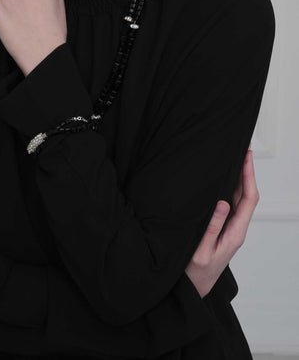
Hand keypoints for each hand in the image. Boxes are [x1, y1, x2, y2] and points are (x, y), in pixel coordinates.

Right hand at [185, 147, 258, 297]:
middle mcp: (236, 230)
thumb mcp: (201, 251)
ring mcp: (230, 230)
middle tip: (244, 150)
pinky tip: (223, 180)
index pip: (248, 199)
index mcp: (235, 234)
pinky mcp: (222, 230)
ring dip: (240, 179)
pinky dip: (230, 189)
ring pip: (240, 200)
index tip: (247, 156)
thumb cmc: (194, 274)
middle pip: (247, 196)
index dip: (249, 176)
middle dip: (247, 172)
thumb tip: (223, 202)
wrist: (192, 292)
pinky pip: (231, 205)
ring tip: (236, 159)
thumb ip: (212, 227)